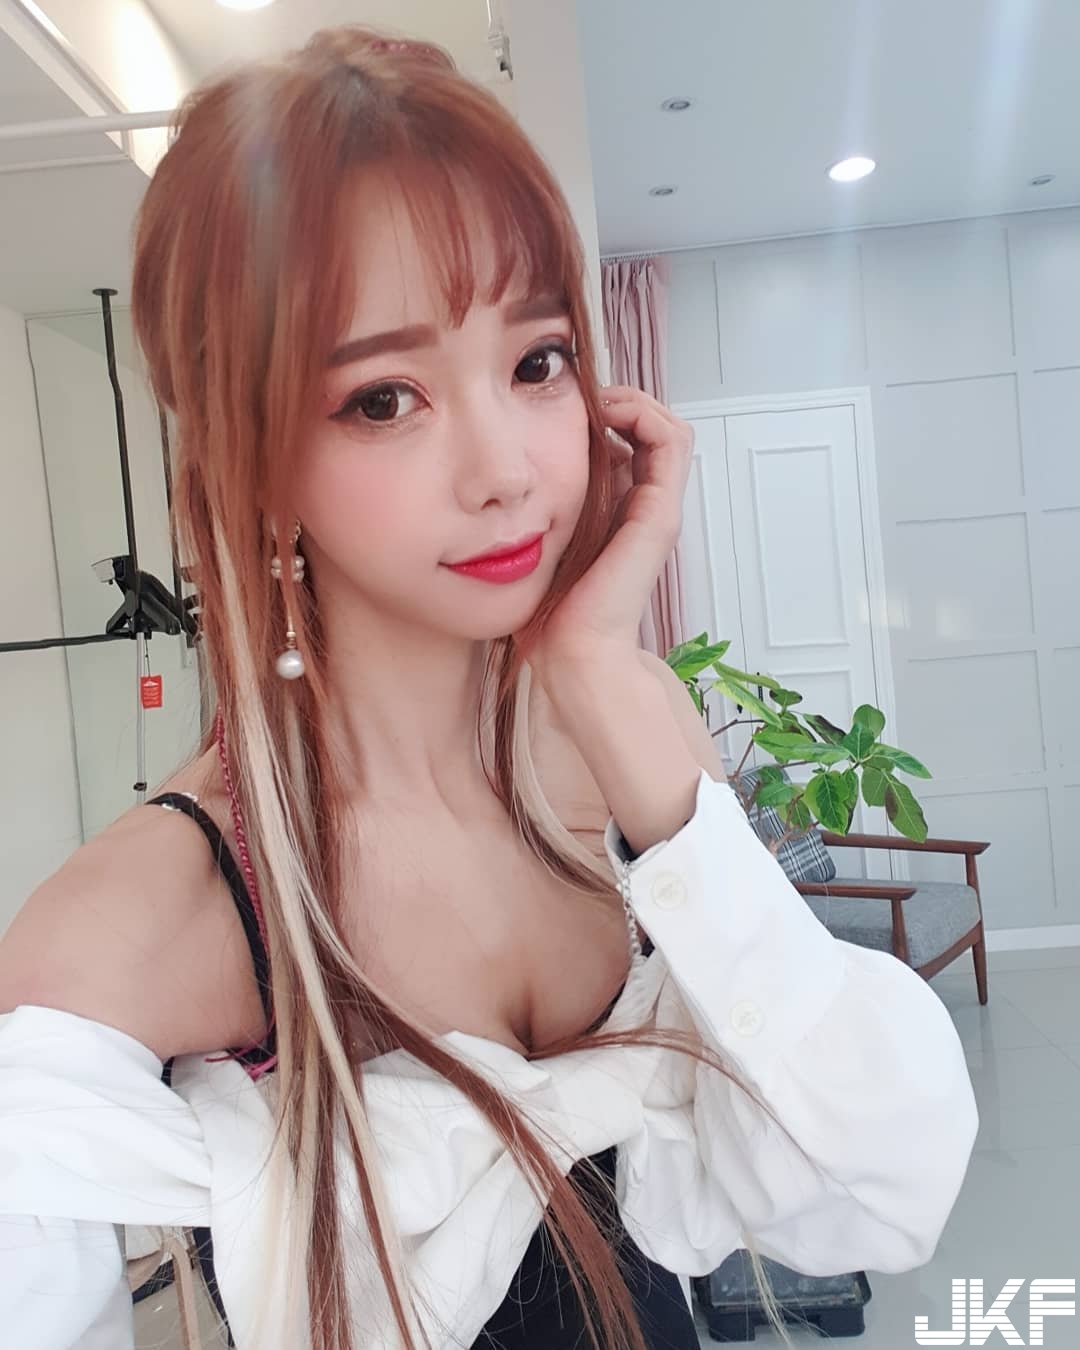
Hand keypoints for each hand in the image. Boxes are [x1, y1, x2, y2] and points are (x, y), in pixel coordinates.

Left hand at [527, 385, 693, 681]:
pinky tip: (605, 413)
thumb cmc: (551, 608)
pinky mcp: (660, 513)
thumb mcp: (540, 542)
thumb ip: (541, 510)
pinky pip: (672, 440)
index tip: (565, 408)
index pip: (630, 445)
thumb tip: (520, 474)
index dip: (604, 416)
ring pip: (667, 427)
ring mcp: (658, 509)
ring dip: (633, 401)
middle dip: (618, 401)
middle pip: (650, 431)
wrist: (573, 650)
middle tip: (580, 396)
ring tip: (596, 400)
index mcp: (621, 513)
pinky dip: (643, 413)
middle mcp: (645, 507)